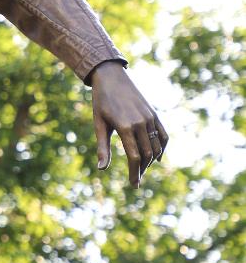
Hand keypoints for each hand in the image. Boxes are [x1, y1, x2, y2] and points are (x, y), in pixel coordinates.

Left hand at [90, 60, 167, 187]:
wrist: (112, 78)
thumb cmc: (101, 102)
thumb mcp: (99, 125)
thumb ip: (102, 148)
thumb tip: (102, 169)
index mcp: (125, 127)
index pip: (134, 157)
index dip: (135, 173)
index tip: (134, 185)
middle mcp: (140, 123)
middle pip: (147, 155)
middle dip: (142, 170)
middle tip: (136, 180)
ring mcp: (149, 118)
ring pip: (156, 147)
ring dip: (151, 161)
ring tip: (142, 169)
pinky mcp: (154, 114)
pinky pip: (163, 135)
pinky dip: (162, 148)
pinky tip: (157, 158)